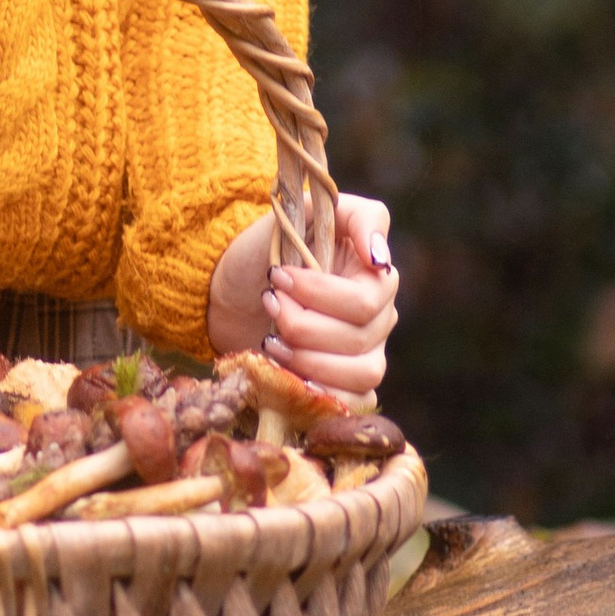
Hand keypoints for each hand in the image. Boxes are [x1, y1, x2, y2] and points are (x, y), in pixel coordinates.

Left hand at [204, 190, 397, 400]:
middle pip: (358, 340)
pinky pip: (355, 403)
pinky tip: (288, 374)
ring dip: (308, 361)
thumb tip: (379, 258)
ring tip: (271, 341)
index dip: (317, 294)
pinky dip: (321, 393)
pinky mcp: (345, 385)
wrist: (235, 287)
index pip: (364, 302)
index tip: (276, 277)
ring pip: (362, 375)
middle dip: (302, 325)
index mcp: (375, 277)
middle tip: (269, 304)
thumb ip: (356, 218)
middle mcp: (379, 318)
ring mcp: (366, 354)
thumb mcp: (305, 211)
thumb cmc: (270, 245)